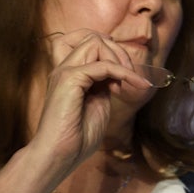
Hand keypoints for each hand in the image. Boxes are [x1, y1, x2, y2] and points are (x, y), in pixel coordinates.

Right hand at [30, 30, 152, 175]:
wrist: (59, 155)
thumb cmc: (77, 136)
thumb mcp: (98, 102)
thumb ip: (104, 83)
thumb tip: (117, 70)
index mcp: (69, 73)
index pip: (84, 40)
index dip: (109, 49)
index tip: (123, 72)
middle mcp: (63, 68)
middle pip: (92, 37)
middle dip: (119, 50)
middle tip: (130, 75)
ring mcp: (64, 72)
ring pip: (95, 42)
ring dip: (120, 58)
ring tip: (129, 80)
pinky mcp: (69, 80)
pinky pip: (104, 65)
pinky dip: (124, 73)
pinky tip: (134, 85)